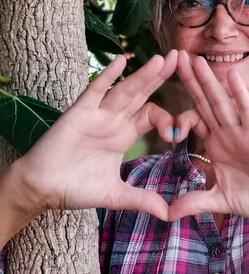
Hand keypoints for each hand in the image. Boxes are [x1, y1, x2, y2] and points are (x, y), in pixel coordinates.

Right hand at [10, 50, 194, 220]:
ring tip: (161, 60)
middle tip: (180, 59)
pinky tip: (121, 61)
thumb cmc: (76, 187)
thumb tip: (169, 214)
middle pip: (143, 94)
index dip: (168, 119)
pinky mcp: (79, 113)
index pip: (153, 116)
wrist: (43, 189)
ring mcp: (98, 114)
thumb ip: (142, 200)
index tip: (177, 134)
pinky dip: (107, 77)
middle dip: (161, 77)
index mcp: (125, 134)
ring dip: (142, 75)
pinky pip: (95, 91)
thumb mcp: (116, 195)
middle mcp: (114, 120)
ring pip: (124, 90)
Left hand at [168, 51, 248, 221]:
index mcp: (216, 146)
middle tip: (175, 57)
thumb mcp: (219, 201)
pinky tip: (231, 76)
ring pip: (221, 102)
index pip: (193, 121)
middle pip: (204, 103)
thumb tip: (168, 215)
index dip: (177, 108)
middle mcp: (227, 134)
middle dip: (190, 82)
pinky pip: (246, 111)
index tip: (162, 101)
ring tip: (195, 59)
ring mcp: (242, 132)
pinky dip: (239, 94)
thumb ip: (195, 202)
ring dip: (208, 81)